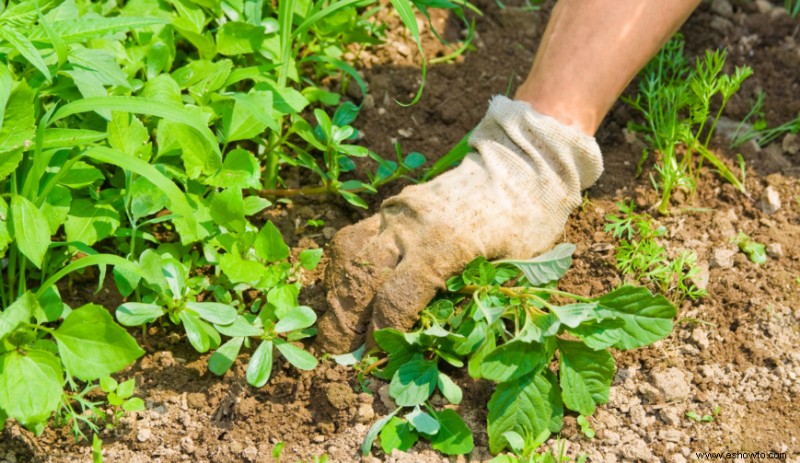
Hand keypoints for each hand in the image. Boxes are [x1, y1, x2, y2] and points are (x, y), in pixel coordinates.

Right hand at [315, 96, 602, 352]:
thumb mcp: (516, 267)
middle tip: (342, 353)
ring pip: (349, 254)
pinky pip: (355, 236)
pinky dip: (344, 267)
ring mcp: (398, 211)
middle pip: (361, 278)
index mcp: (445, 244)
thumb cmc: (528, 221)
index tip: (377, 360)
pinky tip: (346, 289)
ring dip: (337, 293)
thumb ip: (476, 301)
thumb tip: (436, 344)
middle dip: (345, 321)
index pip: (397, 299)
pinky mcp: (393, 205)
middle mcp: (412, 225)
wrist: (522, 163)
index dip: (382, 335)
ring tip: (337, 324)